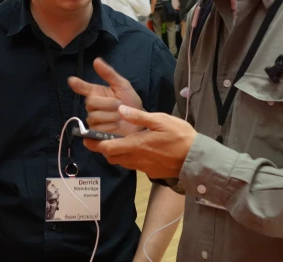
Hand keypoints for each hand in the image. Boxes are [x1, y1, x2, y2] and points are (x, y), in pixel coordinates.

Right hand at [68, 58, 144, 136]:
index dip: (77, 84)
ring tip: (120, 116)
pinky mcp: (95, 134)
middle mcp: (93, 106)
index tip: (72, 80)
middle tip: (119, 105)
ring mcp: (93, 120)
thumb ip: (109, 74)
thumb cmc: (130, 102)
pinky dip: (109, 127)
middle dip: (107, 104)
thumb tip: (96, 60)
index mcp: (97, 92)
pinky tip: (116, 126)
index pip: (83, 87)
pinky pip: (96, 129)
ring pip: (94, 116)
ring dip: (110, 116)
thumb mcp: (122, 85)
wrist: (140, 122)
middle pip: (90, 103)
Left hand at [82, 106, 196, 179]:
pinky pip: (134, 165)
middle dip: (103, 148)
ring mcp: (143, 167)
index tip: (86, 137)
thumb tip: (120, 110)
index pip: (107, 147)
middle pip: (111, 157)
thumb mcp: (160, 120)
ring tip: (117, 141)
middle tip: (101, 137)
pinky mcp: (151, 171)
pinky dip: (129, 157)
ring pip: (122, 162)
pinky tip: (137, 148)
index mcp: (136, 145)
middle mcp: (136, 159)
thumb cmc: (179, 136)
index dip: (94, 143)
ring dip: (116, 153)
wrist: (196, 158)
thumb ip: (139, 117)